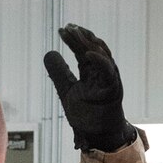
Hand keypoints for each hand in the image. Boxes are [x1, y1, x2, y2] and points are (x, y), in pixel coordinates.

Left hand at [43, 25, 136, 151]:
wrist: (97, 136)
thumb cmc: (86, 115)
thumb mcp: (66, 90)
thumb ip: (59, 73)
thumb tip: (49, 52)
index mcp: (91, 72)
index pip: (82, 50)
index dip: (72, 40)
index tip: (61, 30)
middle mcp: (101, 72)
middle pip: (92, 48)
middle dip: (80, 36)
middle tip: (68, 27)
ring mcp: (109, 79)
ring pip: (102, 55)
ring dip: (89, 43)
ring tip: (76, 33)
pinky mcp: (113, 89)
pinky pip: (108, 71)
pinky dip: (99, 61)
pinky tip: (87, 52)